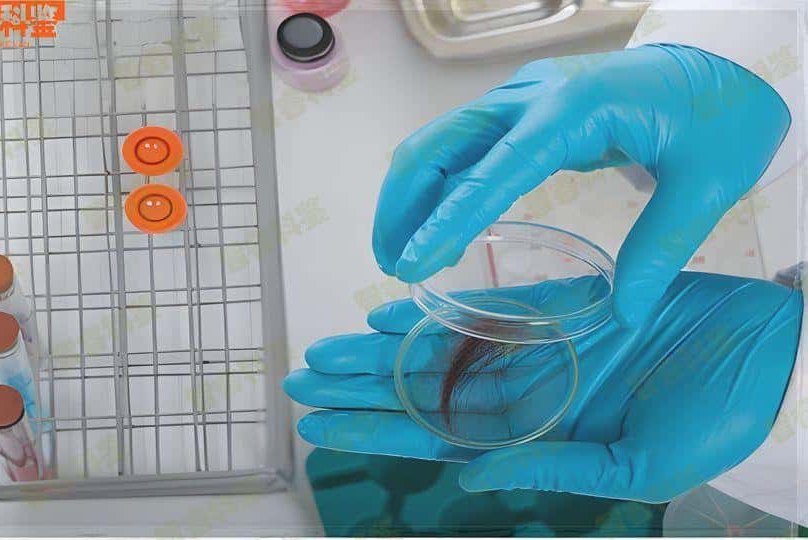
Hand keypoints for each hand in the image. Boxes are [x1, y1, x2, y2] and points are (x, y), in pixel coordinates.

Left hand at [284, 272, 800, 502]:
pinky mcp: (557, 307)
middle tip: (299, 381)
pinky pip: (484, 308)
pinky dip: (436, 310)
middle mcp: (525, 394)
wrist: (765, 348)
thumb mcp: (636, 469)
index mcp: (537, 438)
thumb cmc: (716, 419)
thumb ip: (549, 470)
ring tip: (326, 348)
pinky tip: (391, 311)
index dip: (374, 432)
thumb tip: (468, 480)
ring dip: (381, 349)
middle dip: (359, 389)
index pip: (435, 440)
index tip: (319, 427)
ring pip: (439, 350)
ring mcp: (536, 348)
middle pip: (421, 394)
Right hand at [372, 44, 790, 325]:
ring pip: (438, 143)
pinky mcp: (522, 112)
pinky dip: (436, 186)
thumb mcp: (706, 184)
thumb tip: (624, 314)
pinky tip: (438, 226)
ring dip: (409, 195)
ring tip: (400, 253)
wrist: (719, 68)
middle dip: (402, 204)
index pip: (491, 169)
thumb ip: (660, 247)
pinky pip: (461, 147)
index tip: (412, 262)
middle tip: (391, 264)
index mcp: (573, 110)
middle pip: (437, 145)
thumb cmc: (718, 116)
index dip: (446, 217)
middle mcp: (532, 97)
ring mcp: (521, 100)